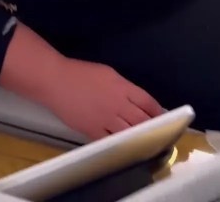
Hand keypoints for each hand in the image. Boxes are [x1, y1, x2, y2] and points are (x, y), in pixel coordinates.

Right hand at [44, 57, 163, 140]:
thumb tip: (135, 100)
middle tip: (160, 133)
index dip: (157, 111)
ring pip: (130, 133)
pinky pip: (111, 141)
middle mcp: (117, 104)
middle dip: (153, 127)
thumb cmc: (80, 73)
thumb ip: (123, 87)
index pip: (147, 101)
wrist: (56, 81)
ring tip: (147, 142)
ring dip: (140, 138)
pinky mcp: (93, 131)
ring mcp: (106, 119)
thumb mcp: (107, 73)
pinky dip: (121, 144)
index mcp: (122, 86)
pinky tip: (125, 146)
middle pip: (142, 120)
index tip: (164, 117)